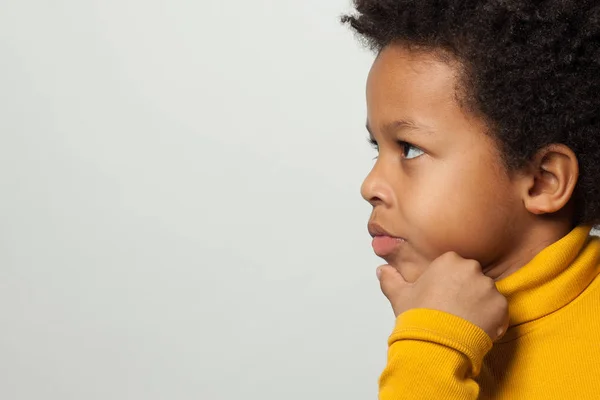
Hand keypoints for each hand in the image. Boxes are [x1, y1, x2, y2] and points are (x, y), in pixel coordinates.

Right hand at [376, 251, 509, 341]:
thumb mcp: (400, 295)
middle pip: (472, 277)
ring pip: (486, 293)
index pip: (453, 265)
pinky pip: (499, 310)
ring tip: (464, 321)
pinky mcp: (501, 306)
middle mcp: (472, 269)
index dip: (448, 281)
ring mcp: (489, 288)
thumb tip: (382, 270)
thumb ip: (391, 279)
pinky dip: (491, 318)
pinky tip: (475, 327)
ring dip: (479, 304)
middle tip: (453, 309)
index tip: (442, 294)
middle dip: (465, 290)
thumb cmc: (420, 317)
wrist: (438, 343)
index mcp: (449, 261)